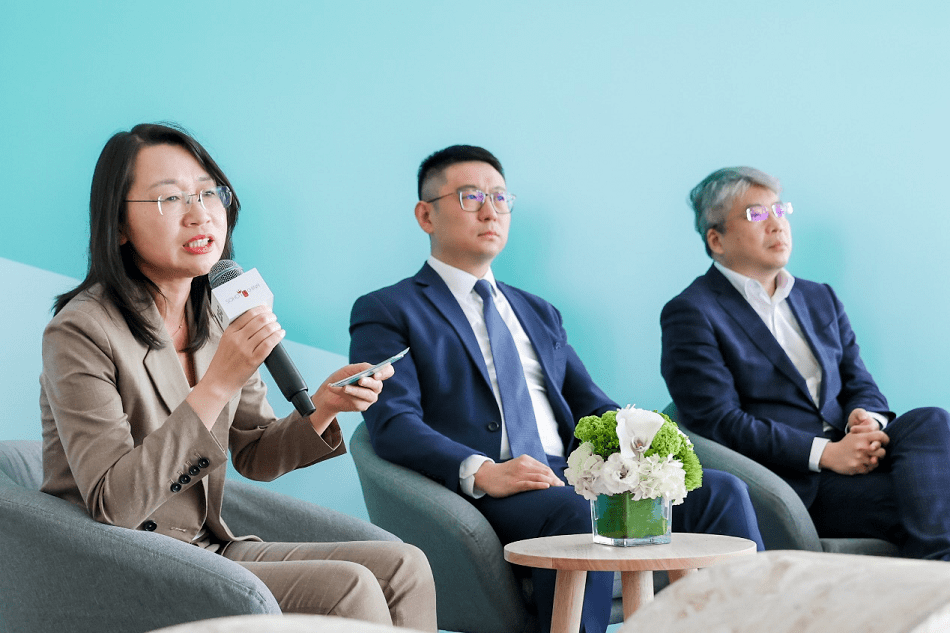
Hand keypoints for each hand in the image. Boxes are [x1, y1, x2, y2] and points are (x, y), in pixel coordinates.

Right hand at [190, 305, 284, 427]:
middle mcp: (237, 339)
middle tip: (274, 317)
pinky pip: (269, 344)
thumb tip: (257, 323)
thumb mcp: (225, 342)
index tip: (267, 309)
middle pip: (259, 321)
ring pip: (266, 331)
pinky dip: (277, 336)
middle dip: (270, 316)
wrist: (218, 382)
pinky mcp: (253, 361)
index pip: (248, 315)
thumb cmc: (223, 363)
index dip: (261, 310)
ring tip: (278, 326)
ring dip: (275, 326)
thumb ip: (238, 333)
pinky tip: (280, 334)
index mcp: (229, 332)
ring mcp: (245, 350)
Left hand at [307, 362, 395, 433]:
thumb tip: (372, 369)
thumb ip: (362, 367)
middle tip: (360, 380)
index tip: (376, 373)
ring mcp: (370, 398)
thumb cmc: (341, 378)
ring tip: (344, 387)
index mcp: (374, 375)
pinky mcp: (362, 406)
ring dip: (355, 391)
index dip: (385, 372)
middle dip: (369, 382)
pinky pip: (357, 402)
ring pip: (368, 395)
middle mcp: (375, 387)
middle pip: (378, 385)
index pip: (388, 372)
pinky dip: (345, 395)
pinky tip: (336, 390)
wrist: (328, 393)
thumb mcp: (350, 369)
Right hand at [473, 455, 563, 497]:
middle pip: (544, 472)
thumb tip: (544, 477)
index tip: (560, 483)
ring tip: (558, 489)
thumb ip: (529, 469)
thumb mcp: (518, 466)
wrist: (486, 475)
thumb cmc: (503, 473)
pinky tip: (546, 487)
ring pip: (539, 477)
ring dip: (551, 483)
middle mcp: (523, 465)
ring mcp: (518, 474)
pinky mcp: (514, 484)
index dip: (554, 476)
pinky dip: (539, 485)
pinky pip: (529, 484)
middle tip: (562, 488)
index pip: (544, 468)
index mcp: (526, 460)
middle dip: (555, 480)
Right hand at [820, 412, 888, 474]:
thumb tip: (882, 437)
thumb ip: (867, 433)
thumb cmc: (846, 444)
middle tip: (875, 453)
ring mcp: (860, 458)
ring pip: (877, 462)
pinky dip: (867, 468)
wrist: (831, 455)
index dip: (885, 439)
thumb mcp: (854, 434)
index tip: (884, 442)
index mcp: (861, 437)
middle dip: (880, 453)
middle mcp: (862, 448)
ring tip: (868, 459)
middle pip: (883, 452)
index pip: (881, 436)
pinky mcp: (858, 468)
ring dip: (874, 461)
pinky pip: (870, 469)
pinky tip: (861, 464)